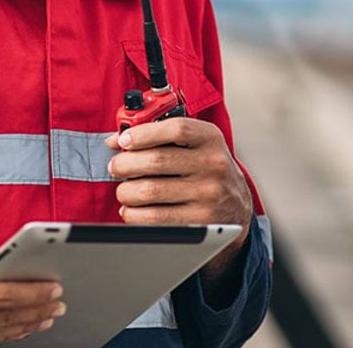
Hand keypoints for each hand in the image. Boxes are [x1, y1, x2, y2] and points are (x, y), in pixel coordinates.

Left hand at [105, 119, 253, 283]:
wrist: (236, 207)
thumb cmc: (206, 170)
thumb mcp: (194, 145)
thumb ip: (159, 137)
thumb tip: (116, 140)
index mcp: (210, 139)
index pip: (175, 129)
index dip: (143, 133)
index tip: (123, 140)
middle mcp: (213, 165)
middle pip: (155, 161)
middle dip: (124, 164)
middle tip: (116, 167)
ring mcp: (208, 195)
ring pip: (149, 191)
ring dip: (126, 191)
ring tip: (124, 190)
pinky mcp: (200, 222)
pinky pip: (153, 218)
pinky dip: (133, 214)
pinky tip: (132, 209)